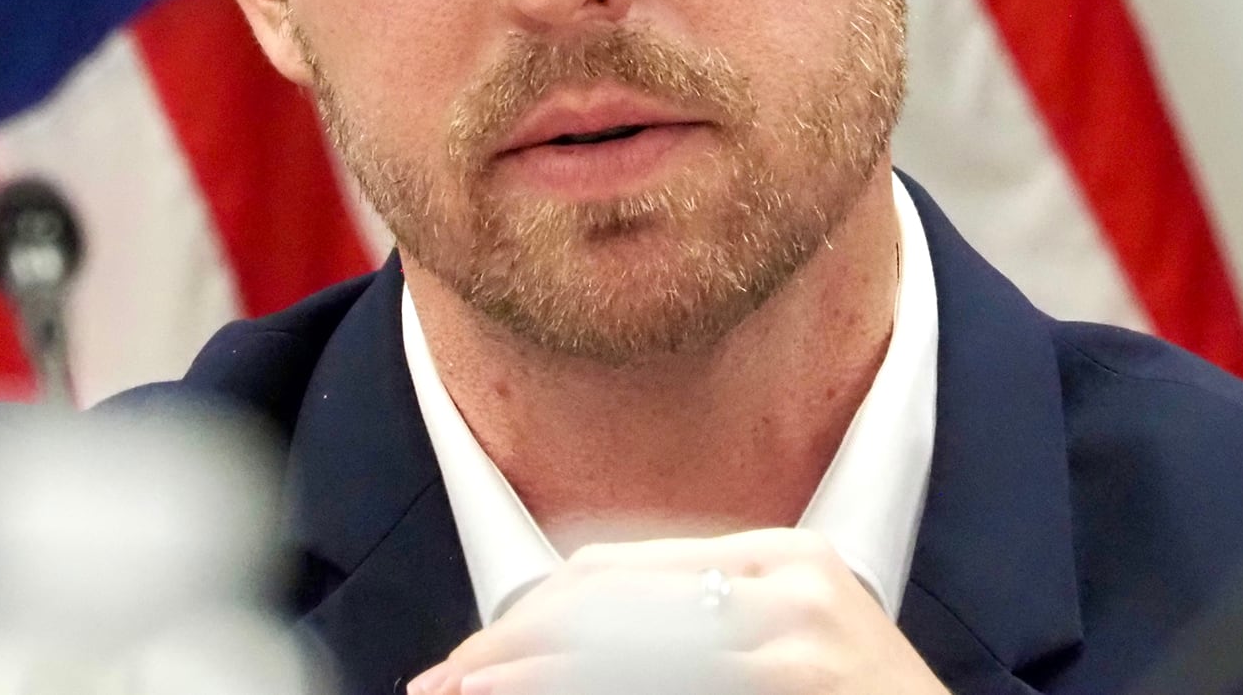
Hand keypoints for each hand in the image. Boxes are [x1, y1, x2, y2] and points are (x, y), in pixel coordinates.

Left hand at [405, 528, 951, 694]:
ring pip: (618, 644)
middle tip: (439, 687)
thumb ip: (696, 636)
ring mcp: (801, 635)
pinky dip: (592, 687)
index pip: (614, 576)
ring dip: (528, 677)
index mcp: (782, 560)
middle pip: (603, 604)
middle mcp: (790, 580)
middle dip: (506, 651)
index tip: (464, 664)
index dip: (524, 620)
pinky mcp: (803, 672)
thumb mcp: (784, 657)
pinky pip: (663, 675)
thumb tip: (550, 644)